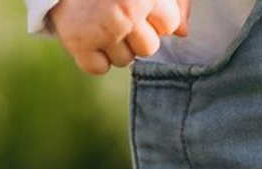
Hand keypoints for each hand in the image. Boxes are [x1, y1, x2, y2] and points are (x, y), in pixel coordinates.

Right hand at [48, 0, 189, 75]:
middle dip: (136, 34)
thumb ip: (172, 2)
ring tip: (98, 19)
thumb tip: (183, 33)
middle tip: (114, 11)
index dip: (155, 15)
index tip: (137, 1)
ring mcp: (102, 28)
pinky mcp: (78, 42)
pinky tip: (86, 33)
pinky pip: (98, 68)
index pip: (169, 24)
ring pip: (125, 60)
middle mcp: (126, 12)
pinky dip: (92, 56)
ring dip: (113, 45)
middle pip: (149, 47)